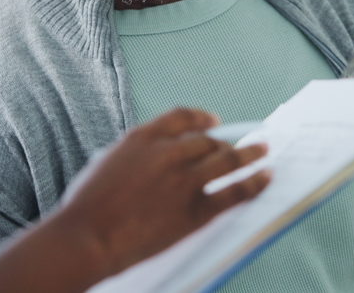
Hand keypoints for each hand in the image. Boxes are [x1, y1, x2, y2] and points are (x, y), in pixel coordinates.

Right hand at [55, 108, 270, 278]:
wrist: (88, 236)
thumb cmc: (88, 204)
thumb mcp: (108, 161)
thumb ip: (137, 153)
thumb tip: (157, 154)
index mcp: (142, 137)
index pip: (181, 117)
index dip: (201, 118)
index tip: (213, 122)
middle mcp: (167, 153)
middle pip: (208, 140)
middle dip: (225, 143)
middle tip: (239, 146)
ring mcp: (183, 181)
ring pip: (227, 160)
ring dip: (251, 154)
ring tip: (264, 152)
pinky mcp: (194, 211)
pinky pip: (233, 192)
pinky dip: (253, 183)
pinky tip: (265, 178)